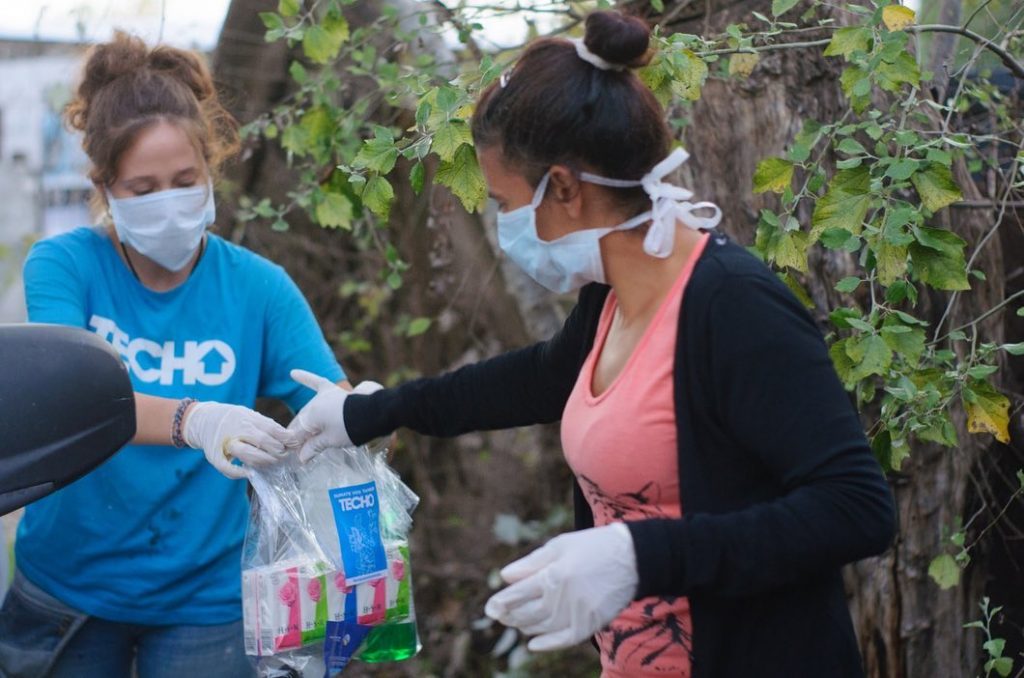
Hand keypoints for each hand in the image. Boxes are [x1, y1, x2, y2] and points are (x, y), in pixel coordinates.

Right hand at [183, 402, 291, 479]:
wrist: (201, 420)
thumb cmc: (230, 419)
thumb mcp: (248, 414)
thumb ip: (265, 425)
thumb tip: (288, 436)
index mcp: (245, 418)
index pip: (270, 428)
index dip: (284, 437)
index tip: (293, 443)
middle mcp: (236, 429)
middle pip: (261, 440)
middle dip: (276, 450)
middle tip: (284, 455)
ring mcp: (225, 443)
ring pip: (247, 453)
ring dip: (263, 460)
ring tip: (272, 462)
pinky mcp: (215, 456)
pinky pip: (227, 467)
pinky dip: (239, 472)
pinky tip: (249, 473)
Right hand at [287, 369, 382, 461]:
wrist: (372, 414)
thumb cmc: (351, 429)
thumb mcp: (331, 441)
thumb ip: (314, 446)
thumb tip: (301, 458)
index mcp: (311, 416)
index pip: (298, 433)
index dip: (297, 446)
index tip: (298, 455)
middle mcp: (314, 403)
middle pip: (303, 421)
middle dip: (301, 435)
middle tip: (302, 449)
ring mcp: (324, 396)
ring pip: (309, 409)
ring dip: (305, 420)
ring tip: (305, 434)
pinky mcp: (334, 390)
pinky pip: (317, 382)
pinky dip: (305, 378)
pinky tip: (293, 373)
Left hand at [484, 522, 637, 651]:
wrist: (633, 557)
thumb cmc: (593, 546)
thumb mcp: (560, 545)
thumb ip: (531, 563)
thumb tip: (504, 577)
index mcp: (554, 574)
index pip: (519, 594)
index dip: (501, 602)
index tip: (489, 608)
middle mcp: (565, 598)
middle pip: (528, 613)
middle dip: (510, 615)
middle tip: (499, 615)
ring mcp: (579, 614)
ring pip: (543, 627)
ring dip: (525, 626)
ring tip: (515, 622)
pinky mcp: (592, 624)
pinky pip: (565, 640)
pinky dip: (548, 644)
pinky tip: (534, 644)